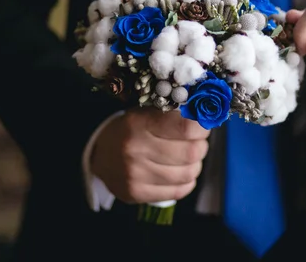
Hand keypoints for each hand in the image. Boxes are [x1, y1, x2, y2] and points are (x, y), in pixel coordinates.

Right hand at [91, 108, 209, 203]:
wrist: (99, 153)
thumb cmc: (131, 129)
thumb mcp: (146, 112)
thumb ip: (174, 115)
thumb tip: (206, 118)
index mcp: (139, 124)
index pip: (186, 127)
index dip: (202, 126)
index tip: (201, 125)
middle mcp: (135, 150)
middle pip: (191, 152)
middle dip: (201, 146)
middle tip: (196, 141)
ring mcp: (135, 175)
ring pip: (188, 173)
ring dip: (195, 165)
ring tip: (187, 158)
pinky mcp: (136, 194)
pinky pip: (179, 191)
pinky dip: (186, 181)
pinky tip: (179, 173)